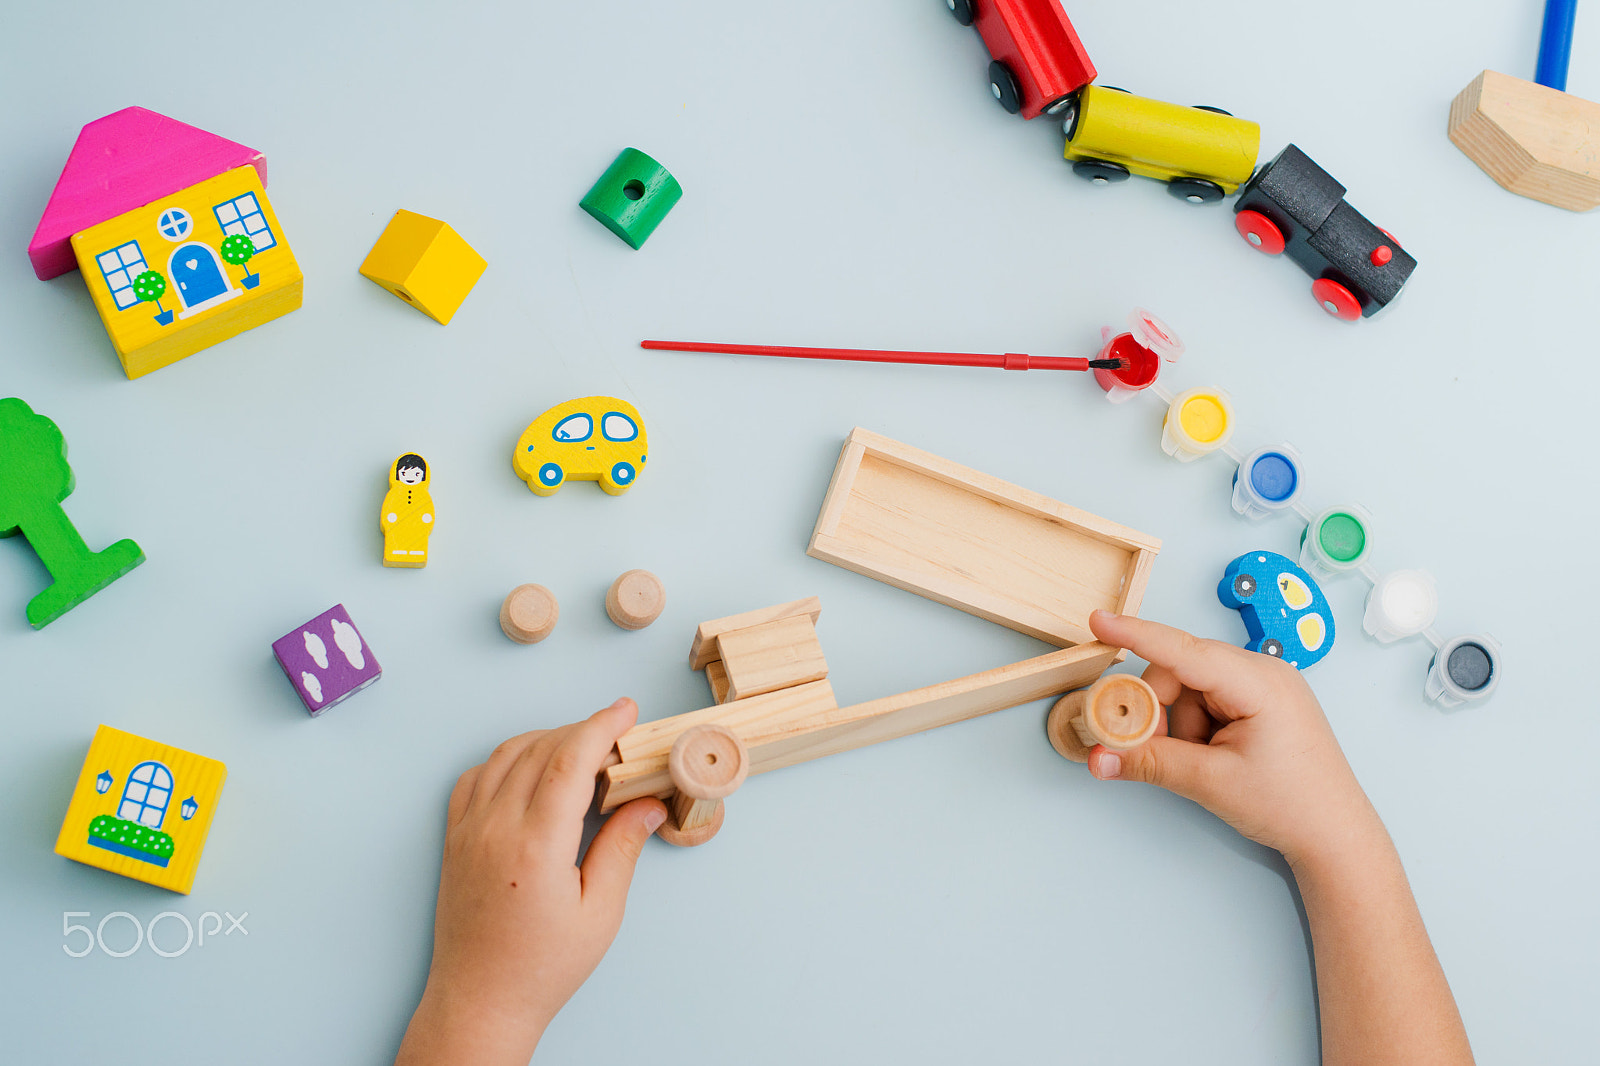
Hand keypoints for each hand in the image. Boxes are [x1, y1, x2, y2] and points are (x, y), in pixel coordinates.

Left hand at [396, 699, 667, 1064]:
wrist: (480, 1000)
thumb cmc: (541, 968)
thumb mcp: (600, 913)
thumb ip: (622, 849)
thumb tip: (646, 804)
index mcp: (536, 845)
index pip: (570, 759)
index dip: (601, 725)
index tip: (626, 710)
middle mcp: (496, 829)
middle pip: (541, 749)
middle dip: (582, 730)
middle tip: (616, 736)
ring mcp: (469, 831)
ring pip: (506, 755)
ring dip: (546, 739)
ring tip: (580, 749)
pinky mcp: (454, 840)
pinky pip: (475, 777)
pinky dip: (506, 759)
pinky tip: (530, 770)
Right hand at [1084, 611, 1379, 865]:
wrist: (1335, 835)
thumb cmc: (1293, 805)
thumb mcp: (1211, 783)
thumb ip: (1150, 763)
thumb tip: (1101, 757)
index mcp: (1259, 683)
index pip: (1184, 650)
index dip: (1137, 635)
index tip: (1100, 621)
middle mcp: (1263, 673)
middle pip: (1180, 670)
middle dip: (1158, 710)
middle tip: (1151, 748)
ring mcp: (1263, 686)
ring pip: (1189, 688)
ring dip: (1179, 725)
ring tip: (1203, 763)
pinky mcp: (1260, 703)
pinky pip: (1207, 700)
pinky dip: (1195, 727)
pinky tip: (1213, 756)